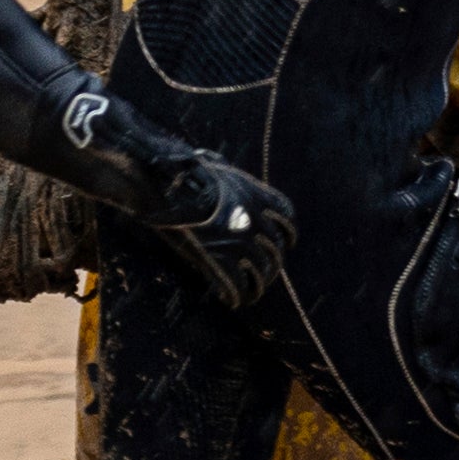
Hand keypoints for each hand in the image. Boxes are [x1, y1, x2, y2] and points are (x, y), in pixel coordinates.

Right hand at [148, 152, 286, 309]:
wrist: (170, 188)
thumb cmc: (184, 174)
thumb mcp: (213, 166)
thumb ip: (222, 172)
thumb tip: (208, 159)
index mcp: (257, 196)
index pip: (287, 218)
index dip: (288, 235)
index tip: (287, 244)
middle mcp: (257, 221)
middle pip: (275, 251)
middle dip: (272, 266)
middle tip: (266, 276)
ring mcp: (242, 243)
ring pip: (261, 272)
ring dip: (258, 285)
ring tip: (252, 293)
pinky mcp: (223, 261)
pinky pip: (237, 285)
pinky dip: (237, 296)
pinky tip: (232, 300)